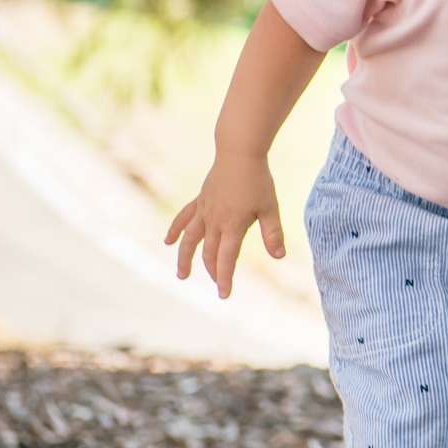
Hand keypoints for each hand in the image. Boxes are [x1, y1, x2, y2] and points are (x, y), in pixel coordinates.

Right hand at [165, 151, 285, 299]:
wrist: (239, 153)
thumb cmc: (258, 180)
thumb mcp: (271, 207)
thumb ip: (273, 233)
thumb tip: (279, 256)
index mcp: (232, 225)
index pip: (226, 258)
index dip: (225, 278)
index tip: (224, 295)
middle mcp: (214, 220)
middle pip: (209, 252)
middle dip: (213, 271)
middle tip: (218, 286)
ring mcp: (204, 210)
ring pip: (190, 239)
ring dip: (185, 258)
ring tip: (181, 275)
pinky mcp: (200, 200)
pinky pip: (184, 218)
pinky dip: (176, 230)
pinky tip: (169, 242)